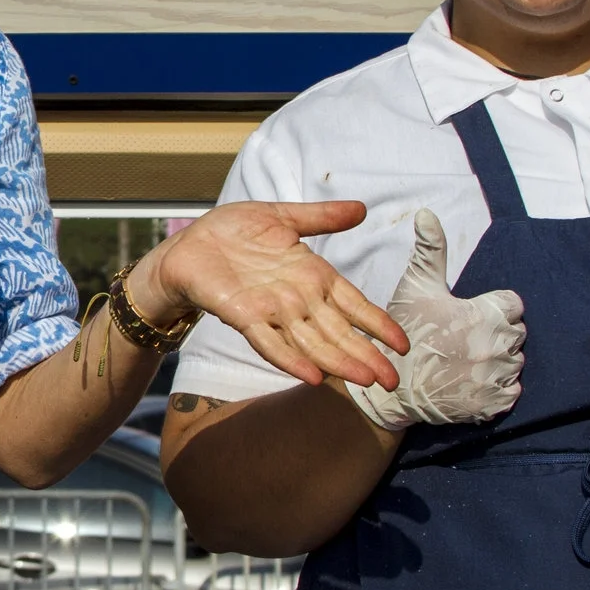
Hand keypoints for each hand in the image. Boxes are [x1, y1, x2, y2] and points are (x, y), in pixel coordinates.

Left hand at [132, 200, 407, 388]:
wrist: (186, 245)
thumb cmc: (232, 233)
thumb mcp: (281, 217)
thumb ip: (320, 217)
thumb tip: (362, 208)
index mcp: (312, 276)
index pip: (353, 304)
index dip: (377, 323)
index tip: (403, 345)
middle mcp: (297, 299)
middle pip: (338, 331)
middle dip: (366, 355)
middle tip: (393, 381)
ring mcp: (272, 311)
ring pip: (311, 342)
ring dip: (337, 362)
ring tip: (364, 380)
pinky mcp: (243, 316)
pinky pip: (269, 341)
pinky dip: (290, 359)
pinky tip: (311, 376)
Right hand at [343, 210, 523, 430]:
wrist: (391, 386)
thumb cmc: (405, 333)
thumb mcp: (416, 286)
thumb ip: (431, 249)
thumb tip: (427, 213)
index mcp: (487, 313)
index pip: (513, 304)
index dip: (492, 308)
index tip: (470, 316)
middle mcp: (499, 344)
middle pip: (516, 333)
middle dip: (496, 334)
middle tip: (465, 339)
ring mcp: (498, 375)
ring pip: (515, 362)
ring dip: (498, 361)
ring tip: (467, 361)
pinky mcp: (494, 402)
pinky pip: (512, 390)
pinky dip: (498, 387)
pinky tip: (473, 381)